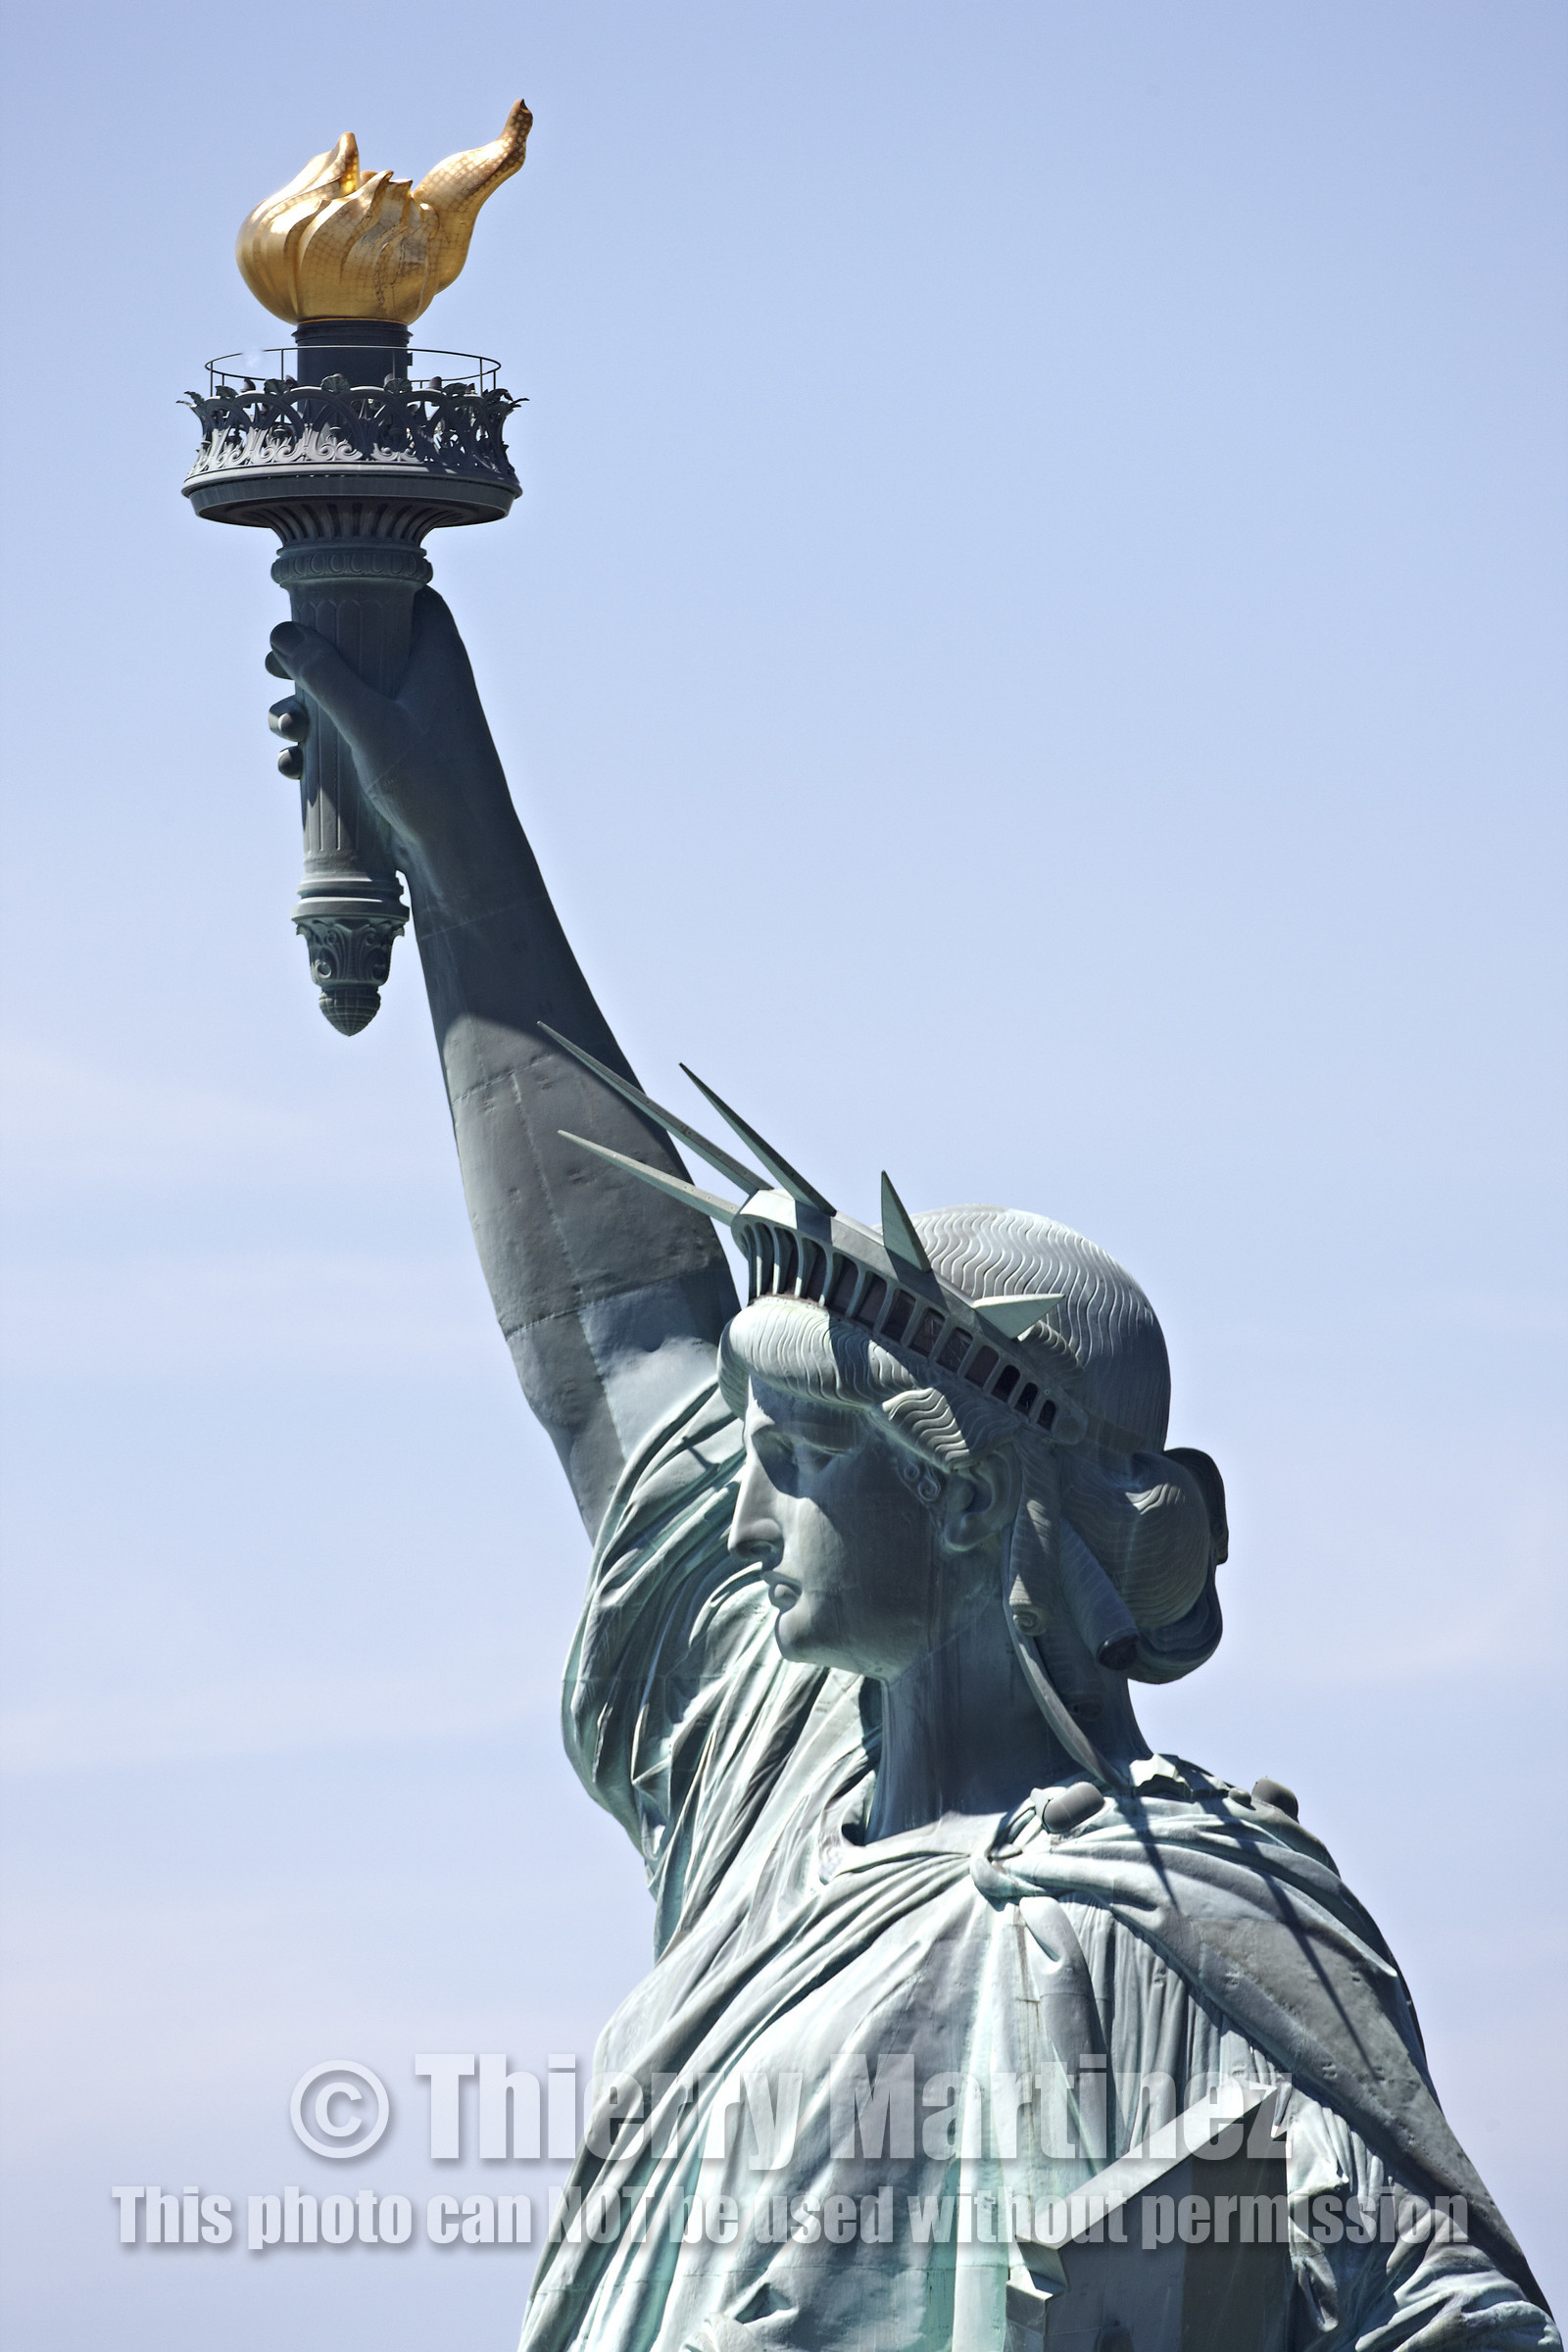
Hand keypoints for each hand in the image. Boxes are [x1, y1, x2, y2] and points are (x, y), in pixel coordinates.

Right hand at [269, 589, 527, 922]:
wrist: (467, 858)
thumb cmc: (433, 785)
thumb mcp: (370, 725)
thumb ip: (327, 678)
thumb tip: (281, 635)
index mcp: (436, 653)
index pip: (408, 594)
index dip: (363, 589)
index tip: (316, 596)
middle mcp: (426, 680)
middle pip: (362, 644)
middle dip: (311, 658)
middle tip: (274, 669)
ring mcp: (411, 721)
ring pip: (348, 694)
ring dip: (306, 708)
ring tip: (285, 730)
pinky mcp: (397, 759)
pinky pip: (350, 737)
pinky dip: (319, 746)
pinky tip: (292, 768)